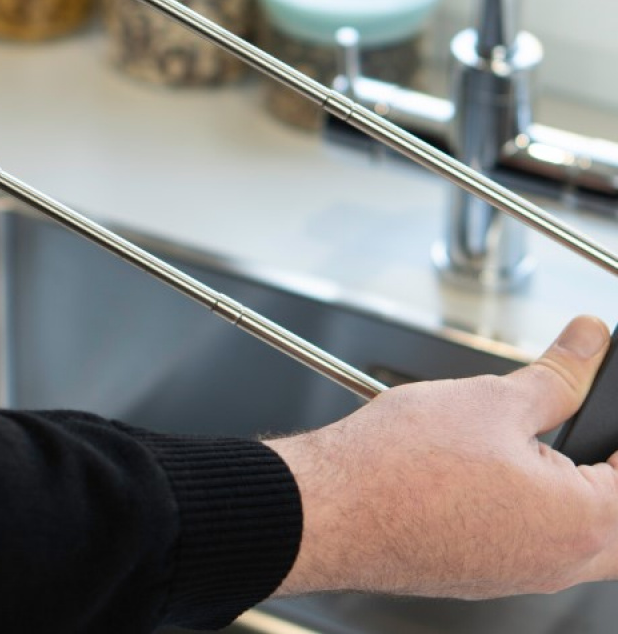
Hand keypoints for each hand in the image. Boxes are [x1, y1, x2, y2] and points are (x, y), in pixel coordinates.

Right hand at [268, 315, 617, 598]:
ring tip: (530, 443)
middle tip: (585, 433)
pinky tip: (486, 471)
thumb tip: (588, 344)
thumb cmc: (400, 465)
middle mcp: (557, 563)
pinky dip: (527, 511)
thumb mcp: (490, 399)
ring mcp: (515, 575)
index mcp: (580, 522)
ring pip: (575, 540)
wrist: (330, 508)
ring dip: (571, 495)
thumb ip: (557, 375)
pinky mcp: (477, 574)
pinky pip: (527, 546)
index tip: (603, 400)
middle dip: (607, 475)